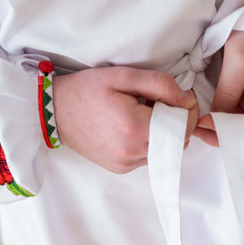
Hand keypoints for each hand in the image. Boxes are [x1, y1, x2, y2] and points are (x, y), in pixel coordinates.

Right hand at [53, 67, 197, 173]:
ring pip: (165, 151)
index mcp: (133, 128)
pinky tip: (137, 125)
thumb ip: (161, 86)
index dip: (190, 112)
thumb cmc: (87, 89)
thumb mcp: (125, 76)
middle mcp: (131, 152)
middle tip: (165, 102)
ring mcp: (125, 163)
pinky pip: (149, 156)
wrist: (53, 111)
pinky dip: (151, 141)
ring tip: (147, 112)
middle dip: (179, 121)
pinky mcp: (120, 167)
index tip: (185, 97)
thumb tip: (187, 101)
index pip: (182, 127)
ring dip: (165, 132)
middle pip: (177, 141)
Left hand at [193, 0, 243, 145]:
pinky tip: (204, 110)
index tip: (202, 127)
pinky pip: (234, 107)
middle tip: (193, 127)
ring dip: (218, 124)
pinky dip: (219, 112)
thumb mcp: (239, 55)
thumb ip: (229, 89)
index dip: (229, 135)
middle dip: (221, 133)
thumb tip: (216, 117)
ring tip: (194, 120)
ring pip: (239, 120)